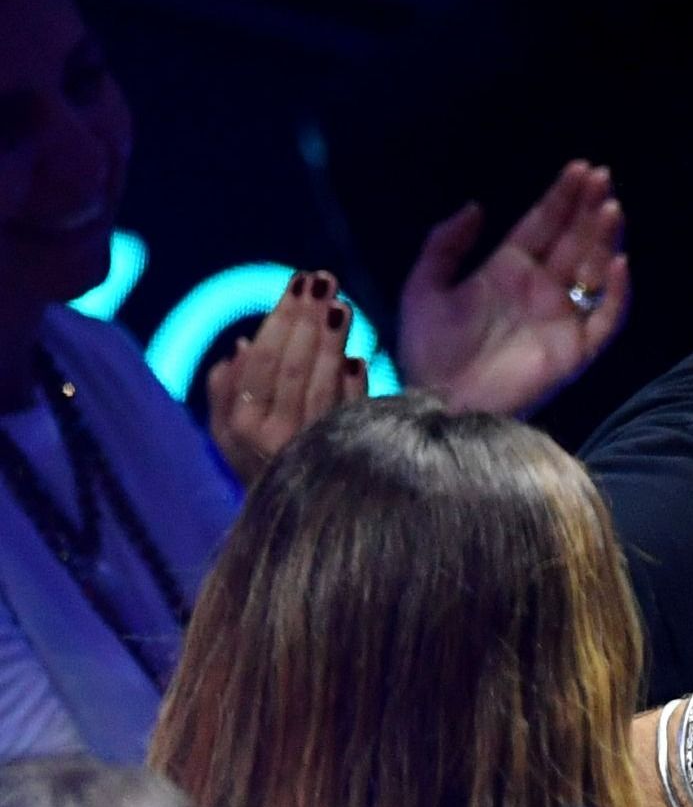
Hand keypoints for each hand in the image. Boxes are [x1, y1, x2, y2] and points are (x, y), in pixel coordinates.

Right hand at [205, 270, 367, 481]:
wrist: (296, 524)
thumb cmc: (260, 464)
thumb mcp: (227, 435)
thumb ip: (224, 392)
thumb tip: (241, 345)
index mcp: (242, 426)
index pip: (263, 363)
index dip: (280, 321)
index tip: (297, 286)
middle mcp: (275, 437)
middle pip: (295, 367)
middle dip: (309, 320)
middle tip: (323, 282)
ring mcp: (313, 445)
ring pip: (324, 385)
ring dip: (334, 343)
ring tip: (341, 306)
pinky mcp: (348, 452)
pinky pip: (352, 411)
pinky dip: (354, 383)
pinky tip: (356, 356)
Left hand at [398, 160, 628, 416]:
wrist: (440, 402)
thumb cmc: (428, 349)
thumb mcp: (423, 287)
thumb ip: (445, 244)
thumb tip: (478, 206)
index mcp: (507, 270)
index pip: (543, 225)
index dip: (561, 197)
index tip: (579, 168)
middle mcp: (540, 290)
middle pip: (573, 239)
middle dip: (587, 207)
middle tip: (601, 177)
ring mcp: (560, 319)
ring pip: (593, 270)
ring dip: (603, 239)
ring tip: (610, 207)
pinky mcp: (575, 351)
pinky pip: (605, 318)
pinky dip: (616, 293)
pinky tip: (616, 264)